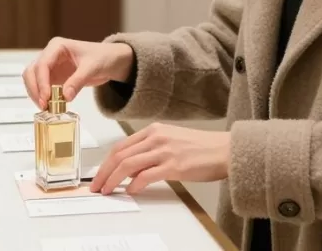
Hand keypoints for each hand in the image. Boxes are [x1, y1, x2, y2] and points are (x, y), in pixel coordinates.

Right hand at [22, 37, 133, 108]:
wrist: (111, 60)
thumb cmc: (102, 57)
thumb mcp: (92, 68)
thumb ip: (78, 81)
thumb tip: (64, 97)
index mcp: (57, 46)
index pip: (42, 64)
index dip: (41, 82)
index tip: (46, 98)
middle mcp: (50, 54)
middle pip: (32, 71)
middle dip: (35, 89)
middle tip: (43, 105)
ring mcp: (50, 66)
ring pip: (32, 79)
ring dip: (35, 93)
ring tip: (46, 107)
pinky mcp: (53, 76)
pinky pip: (41, 86)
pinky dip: (41, 96)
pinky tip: (49, 105)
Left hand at [89, 123, 229, 195]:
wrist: (225, 150)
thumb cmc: (202, 148)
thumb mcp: (172, 141)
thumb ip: (151, 151)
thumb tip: (132, 170)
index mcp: (154, 130)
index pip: (121, 146)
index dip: (105, 163)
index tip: (99, 175)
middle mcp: (156, 137)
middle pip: (119, 155)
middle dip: (103, 173)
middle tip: (96, 186)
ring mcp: (164, 151)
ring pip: (128, 165)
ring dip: (113, 180)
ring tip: (107, 191)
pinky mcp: (173, 165)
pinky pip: (145, 176)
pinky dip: (134, 185)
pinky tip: (131, 191)